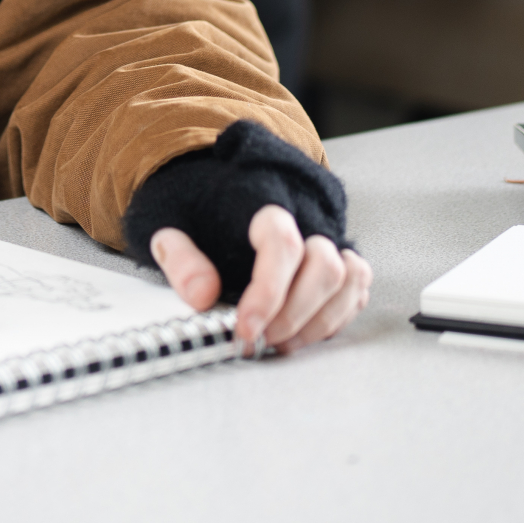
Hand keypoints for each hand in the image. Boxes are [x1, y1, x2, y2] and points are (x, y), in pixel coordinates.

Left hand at [148, 204, 370, 355]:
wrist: (212, 180)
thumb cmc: (194, 204)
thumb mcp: (168, 222)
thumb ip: (180, 257)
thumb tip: (201, 296)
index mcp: (263, 202)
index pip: (283, 243)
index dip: (268, 292)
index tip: (245, 327)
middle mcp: (305, 216)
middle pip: (325, 265)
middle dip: (294, 314)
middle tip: (260, 339)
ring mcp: (326, 235)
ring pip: (349, 278)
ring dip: (318, 321)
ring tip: (281, 342)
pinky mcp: (337, 256)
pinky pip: (355, 289)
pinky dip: (334, 318)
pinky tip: (300, 333)